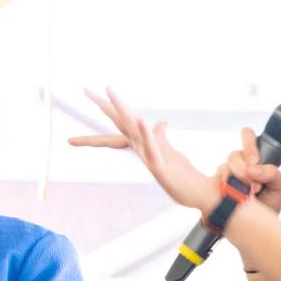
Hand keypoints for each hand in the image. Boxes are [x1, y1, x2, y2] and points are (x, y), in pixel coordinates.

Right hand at [70, 87, 219, 213]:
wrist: (195, 192)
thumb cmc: (180, 174)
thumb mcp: (169, 151)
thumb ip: (160, 137)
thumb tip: (161, 122)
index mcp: (141, 142)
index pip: (119, 123)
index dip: (106, 109)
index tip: (88, 93)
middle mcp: (140, 148)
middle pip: (119, 122)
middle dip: (103, 105)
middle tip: (84, 88)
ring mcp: (147, 156)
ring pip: (131, 129)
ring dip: (122, 110)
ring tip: (109, 90)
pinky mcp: (159, 166)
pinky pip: (152, 147)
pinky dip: (147, 134)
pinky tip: (143, 120)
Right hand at [220, 128, 280, 213]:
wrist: (258, 226)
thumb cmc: (270, 204)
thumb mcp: (279, 187)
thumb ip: (273, 173)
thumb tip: (254, 168)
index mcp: (256, 158)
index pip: (248, 136)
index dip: (249, 144)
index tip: (254, 161)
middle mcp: (240, 163)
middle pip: (235, 154)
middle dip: (243, 169)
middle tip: (254, 185)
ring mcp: (227, 174)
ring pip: (225, 166)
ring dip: (237, 180)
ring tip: (249, 194)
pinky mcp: (216, 185)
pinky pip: (216, 180)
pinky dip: (226, 187)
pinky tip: (235, 195)